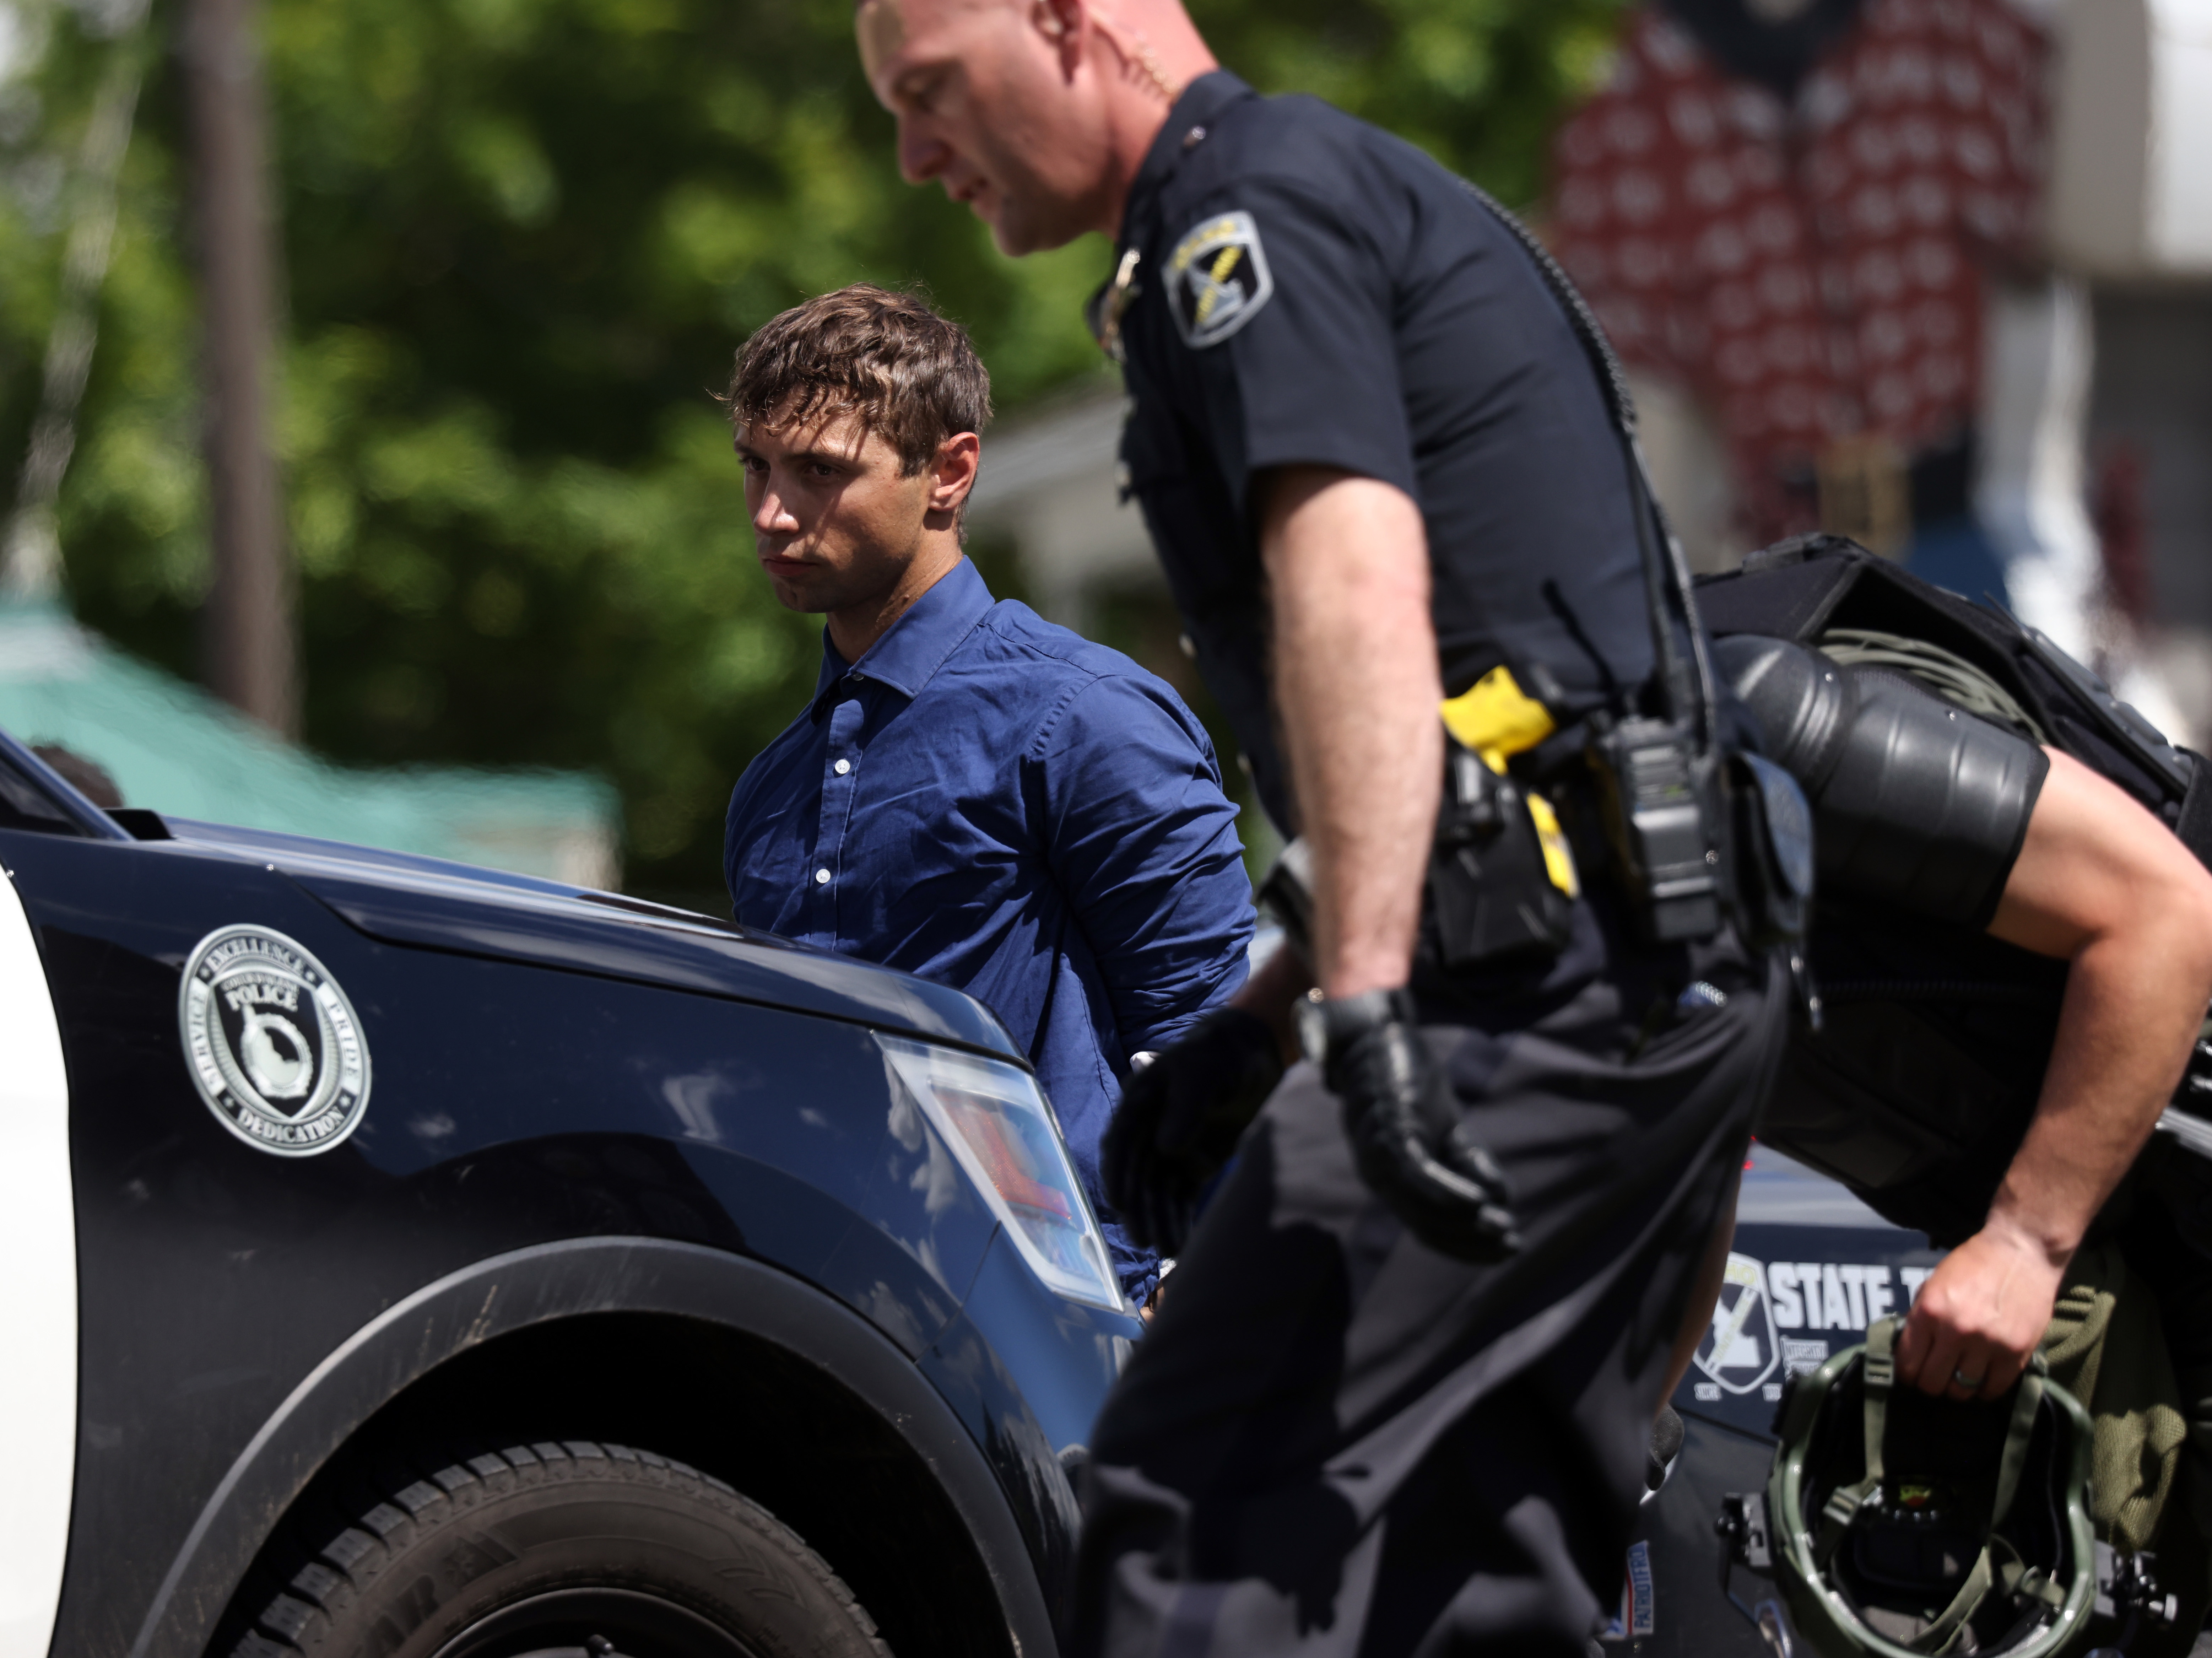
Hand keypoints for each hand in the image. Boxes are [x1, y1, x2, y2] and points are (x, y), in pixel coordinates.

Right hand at [1101, 1007, 1284, 1252]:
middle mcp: (1148, 1129)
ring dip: (1159, 1219)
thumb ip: (1187, 1106)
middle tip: (1147, 1241)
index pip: (1120, 1143)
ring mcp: (1171, 1148)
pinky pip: (1180, 1195)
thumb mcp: (1204, 1073)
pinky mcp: (1193, 1163)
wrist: (1255, 1054)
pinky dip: (1179, 1218)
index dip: (1117, 1173)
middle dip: (1140, 1208)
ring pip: (1157, 1191)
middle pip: (1137, 1174)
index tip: (1119, 1203)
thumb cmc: (1222, 1056)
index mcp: (1140, 1102)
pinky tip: (1182, 1243)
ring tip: (1168, 1250)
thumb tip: (1166, 1148)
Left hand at [1318, 994, 1520, 1261]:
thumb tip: (1500, 1200)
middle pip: (1427, 1226)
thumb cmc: (1409, 1084)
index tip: (1508, 1249)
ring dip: (1464, 1223)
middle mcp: (1381, 1178)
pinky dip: (1446, 1192)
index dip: (1468, 1246)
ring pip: (1421, 1207)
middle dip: (1471, 1242)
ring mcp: (1381, 1157)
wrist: (1377, 1038)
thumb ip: (1468, 1163)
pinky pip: (1416, 1173)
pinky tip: (1478, 1203)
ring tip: (1502, 1226)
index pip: (1430, 1229)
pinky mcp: (1389, 1130)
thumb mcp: (1447, 1128)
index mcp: (1394, 1182)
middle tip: (1511, 1246)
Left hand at [1894, 1223, 2066, 1400]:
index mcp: (1929, 1311)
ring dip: (1957, 1388)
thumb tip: (1910, 1351)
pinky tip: (1981, 1379)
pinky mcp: (2017, 1352)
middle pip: (1932, 1383)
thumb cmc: (1973, 1264)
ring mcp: (1988, 1344)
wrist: (2021, 1251)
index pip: (1907, 1362)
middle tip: (1934, 1378)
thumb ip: (1922, 1317)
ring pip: (1961, 1390)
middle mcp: (1956, 1330)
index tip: (1911, 1374)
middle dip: (1929, 1384)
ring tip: (1958, 1377)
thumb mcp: (1934, 1284)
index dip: (1906, 1373)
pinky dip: (1984, 1390)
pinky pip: (1994, 1388)